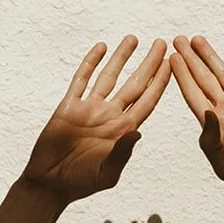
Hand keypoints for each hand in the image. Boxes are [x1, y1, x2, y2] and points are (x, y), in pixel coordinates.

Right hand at [21, 35, 170, 201]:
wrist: (50, 184)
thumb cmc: (81, 184)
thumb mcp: (107, 173)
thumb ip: (122, 153)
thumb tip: (137, 131)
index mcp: (124, 130)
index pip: (147, 101)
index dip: (160, 82)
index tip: (172, 64)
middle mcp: (110, 116)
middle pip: (134, 84)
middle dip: (148, 63)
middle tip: (162, 43)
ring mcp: (89, 109)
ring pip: (109, 76)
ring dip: (121, 57)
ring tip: (133, 38)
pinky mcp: (68, 106)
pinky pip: (81, 80)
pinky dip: (90, 63)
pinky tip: (101, 47)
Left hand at [170, 35, 223, 196]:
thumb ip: (211, 139)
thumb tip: (206, 112)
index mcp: (213, 125)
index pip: (192, 95)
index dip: (181, 76)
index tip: (171, 57)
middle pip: (204, 79)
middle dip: (191, 60)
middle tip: (177, 39)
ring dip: (210, 56)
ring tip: (196, 39)